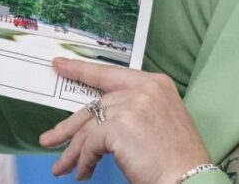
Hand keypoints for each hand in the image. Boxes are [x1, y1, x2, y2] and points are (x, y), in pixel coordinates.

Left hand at [39, 57, 210, 182]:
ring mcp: (130, 106)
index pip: (110, 73)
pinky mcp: (118, 126)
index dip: (81, 70)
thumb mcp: (161, 120)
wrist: (189, 180)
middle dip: (69, 127)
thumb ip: (133, 110)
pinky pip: (89, 144)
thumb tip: (99, 120)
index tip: (60, 65)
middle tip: (49, 137)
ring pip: (88, 126)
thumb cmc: (178, 159)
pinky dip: (83, 161)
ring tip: (62, 167)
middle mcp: (143, 89)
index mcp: (156, 83)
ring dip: (73, 150)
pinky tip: (84, 173)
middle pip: (95, 105)